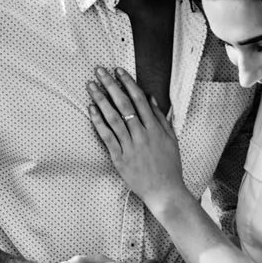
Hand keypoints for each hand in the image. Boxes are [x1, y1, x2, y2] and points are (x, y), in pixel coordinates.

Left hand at [88, 68, 186, 213]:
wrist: (165, 192)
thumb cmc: (169, 166)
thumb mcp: (171, 140)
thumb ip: (161, 118)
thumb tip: (151, 98)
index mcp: (155, 129)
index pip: (139, 100)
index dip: (128, 83)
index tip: (118, 71)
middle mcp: (142, 135)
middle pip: (124, 105)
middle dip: (111, 85)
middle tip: (99, 70)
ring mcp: (130, 147)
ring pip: (113, 118)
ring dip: (101, 99)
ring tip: (91, 86)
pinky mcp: (119, 159)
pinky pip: (107, 137)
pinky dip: (98, 122)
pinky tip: (91, 109)